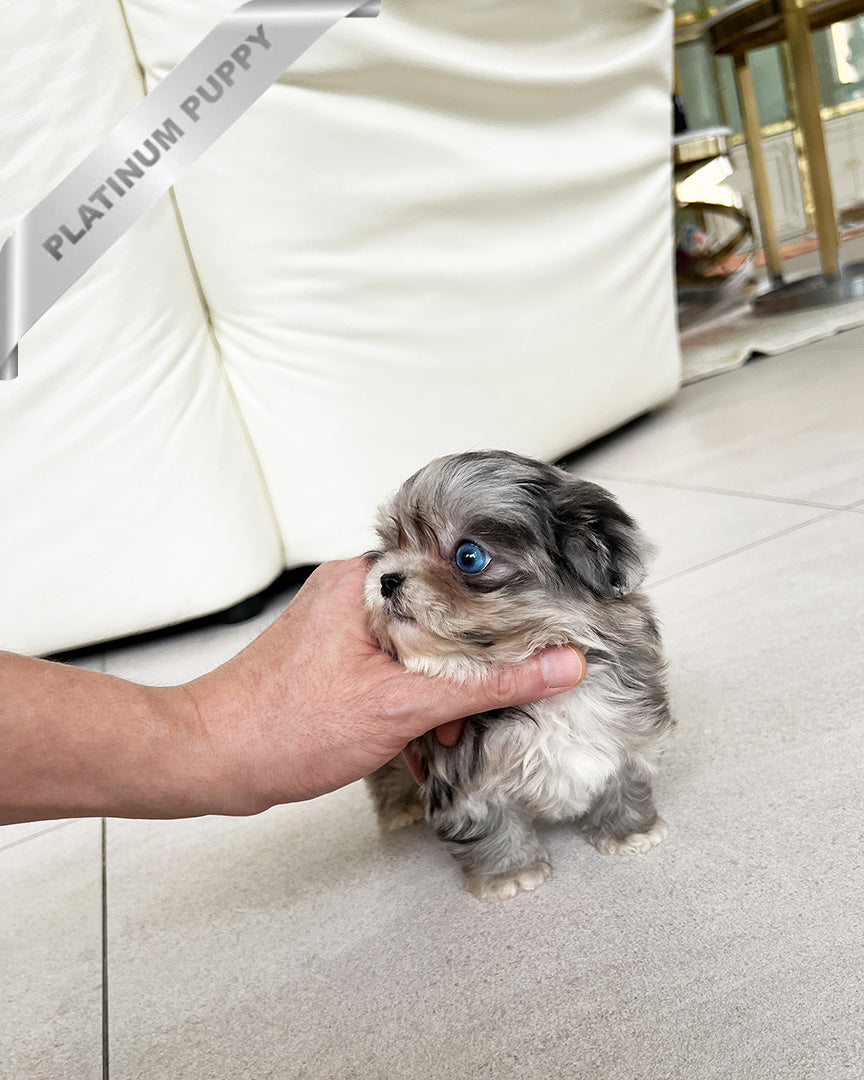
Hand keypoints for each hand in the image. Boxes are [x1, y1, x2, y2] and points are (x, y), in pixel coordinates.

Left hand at [187, 557, 585, 810]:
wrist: (211, 760)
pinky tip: (424, 739)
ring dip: (444, 688)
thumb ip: (488, 685)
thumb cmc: (284, 727)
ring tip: (451, 732)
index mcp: (367, 578)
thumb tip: (561, 666)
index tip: (548, 629)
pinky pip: (396, 663)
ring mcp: (344, 621)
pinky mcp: (336, 653)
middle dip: (475, 661)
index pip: (462, 570)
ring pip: (423, 642)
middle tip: (500, 698)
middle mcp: (355, 588)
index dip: (509, 603)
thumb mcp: (404, 708)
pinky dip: (414, 696)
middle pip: (447, 610)